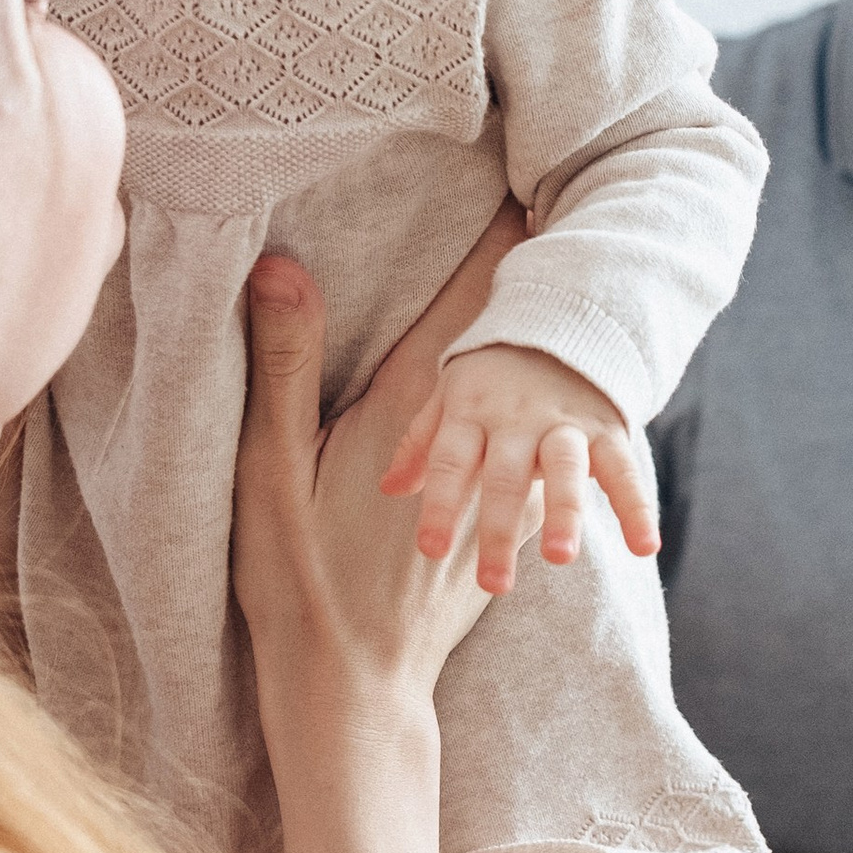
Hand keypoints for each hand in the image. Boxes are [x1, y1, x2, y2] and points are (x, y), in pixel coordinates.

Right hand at [234, 205, 531, 721]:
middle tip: (563, 191)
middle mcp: (473, 439)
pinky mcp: (504, 526)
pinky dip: (555, 411)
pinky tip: (566, 398)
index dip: (503, 230)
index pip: (470, 298)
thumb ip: (281, 364)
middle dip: (540, 267)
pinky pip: (543, 450)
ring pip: (541, 394)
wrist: (351, 688)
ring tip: (582, 276)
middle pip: (519, 333)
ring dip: (555, 339)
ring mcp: (495, 484)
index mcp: (413, 408)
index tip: (527, 164)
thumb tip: (283, 262)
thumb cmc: (298, 578)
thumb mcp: (269, 468)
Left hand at [380, 341, 658, 594]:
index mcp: (471, 412)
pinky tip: (645, 547)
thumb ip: (422, 442)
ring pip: (565, 471)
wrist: (561, 319)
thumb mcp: (450, 395)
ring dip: (564, 514)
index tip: (431, 550)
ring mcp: (566, 423)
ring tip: (561, 558)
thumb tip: (388, 489)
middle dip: (499, 530)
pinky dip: (637, 507)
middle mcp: (518, 419)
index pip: (450, 462)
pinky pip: (624, 469)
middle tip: (494, 585)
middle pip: (506, 477)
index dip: (440, 504)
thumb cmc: (494, 376)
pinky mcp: (608, 428)